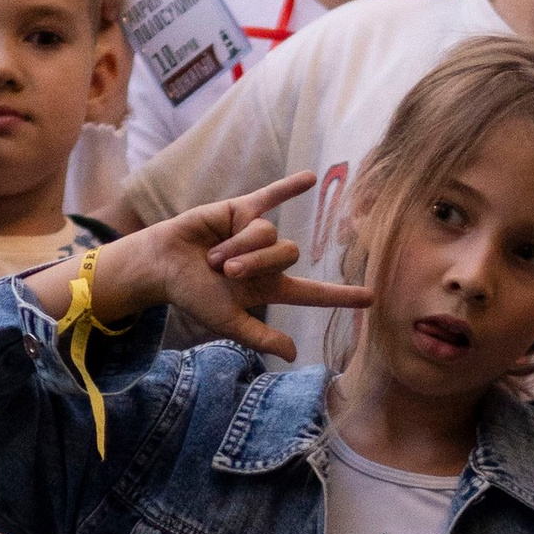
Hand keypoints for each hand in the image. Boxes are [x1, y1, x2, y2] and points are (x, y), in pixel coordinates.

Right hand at [97, 177, 370, 363]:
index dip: (342, 296)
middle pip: (288, 254)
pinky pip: (271, 196)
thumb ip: (260, 337)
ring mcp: (257, 233)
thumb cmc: (193, 295)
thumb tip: (295, 355)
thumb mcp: (228, 321)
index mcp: (270, 288)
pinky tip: (311, 177)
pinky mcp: (242, 210)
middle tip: (223, 271)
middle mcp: (269, 260)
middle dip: (255, 262)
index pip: (313, 293)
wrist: (163, 265)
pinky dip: (289, 186)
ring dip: (240, 244)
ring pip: (269, 232)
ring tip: (213, 255)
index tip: (371, 298)